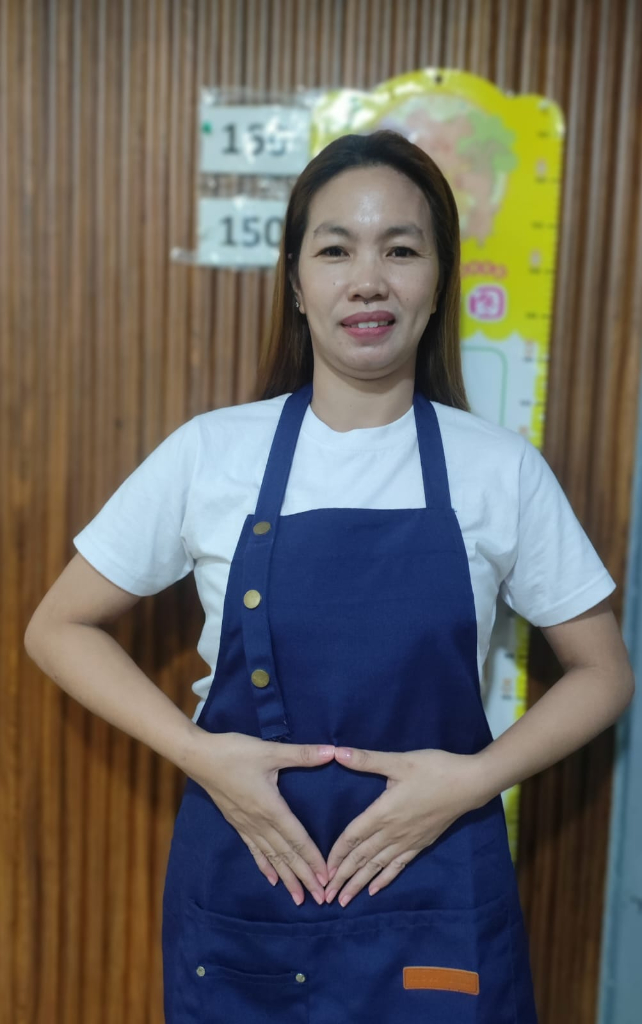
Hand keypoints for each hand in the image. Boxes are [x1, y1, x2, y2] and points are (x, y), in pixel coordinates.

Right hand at [184, 729, 334, 905]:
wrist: (199, 757)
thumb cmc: (235, 753)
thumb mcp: (270, 751)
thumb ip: (302, 754)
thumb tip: (333, 751)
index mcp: (271, 807)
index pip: (297, 839)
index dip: (313, 859)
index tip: (327, 879)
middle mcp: (260, 822)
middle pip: (286, 854)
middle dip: (304, 877)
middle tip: (320, 899)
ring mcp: (247, 825)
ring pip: (271, 857)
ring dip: (287, 877)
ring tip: (299, 898)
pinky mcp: (237, 823)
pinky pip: (254, 850)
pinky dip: (264, 866)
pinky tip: (271, 880)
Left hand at [324, 746, 482, 905]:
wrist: (469, 784)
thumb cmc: (433, 769)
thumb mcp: (399, 760)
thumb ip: (367, 759)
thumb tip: (337, 752)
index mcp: (383, 812)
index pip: (353, 837)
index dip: (336, 854)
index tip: (322, 871)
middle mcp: (393, 831)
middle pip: (362, 857)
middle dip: (343, 877)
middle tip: (326, 897)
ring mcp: (408, 840)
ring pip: (378, 866)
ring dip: (359, 883)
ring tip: (345, 900)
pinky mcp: (421, 844)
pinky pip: (398, 865)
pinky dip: (385, 879)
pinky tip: (375, 890)